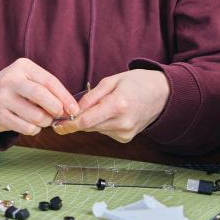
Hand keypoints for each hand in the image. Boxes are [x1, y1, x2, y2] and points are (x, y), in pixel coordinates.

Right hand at [0, 58, 79, 135]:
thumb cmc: (12, 89)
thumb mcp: (27, 79)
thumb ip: (47, 89)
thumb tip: (70, 108)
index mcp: (23, 67)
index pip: (50, 81)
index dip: (65, 97)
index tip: (74, 109)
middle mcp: (11, 80)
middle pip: (42, 95)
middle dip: (56, 108)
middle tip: (60, 115)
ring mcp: (3, 98)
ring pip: (36, 115)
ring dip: (45, 122)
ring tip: (43, 120)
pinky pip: (26, 128)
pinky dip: (34, 130)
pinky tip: (31, 125)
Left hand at [53, 70, 168, 142]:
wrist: (162, 94)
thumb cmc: (137, 83)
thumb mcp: (112, 81)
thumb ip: (91, 97)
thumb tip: (73, 110)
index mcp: (118, 105)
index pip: (86, 121)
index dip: (69, 124)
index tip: (57, 125)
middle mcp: (122, 123)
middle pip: (88, 127)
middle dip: (77, 120)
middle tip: (70, 111)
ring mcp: (125, 133)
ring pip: (95, 129)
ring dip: (91, 120)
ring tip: (103, 105)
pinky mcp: (126, 138)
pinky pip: (104, 131)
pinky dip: (102, 123)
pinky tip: (111, 113)